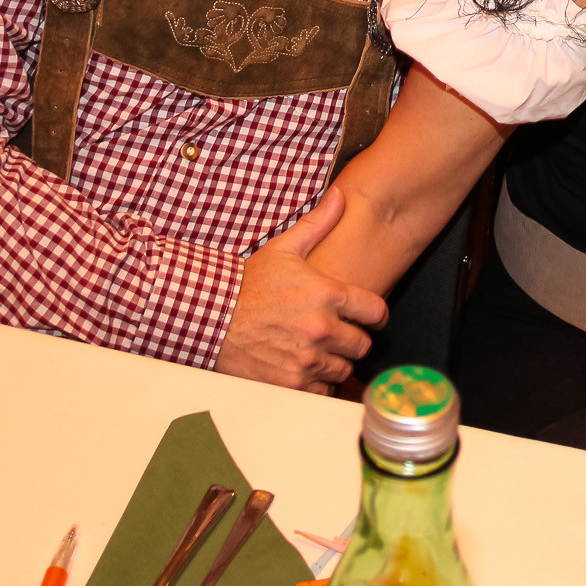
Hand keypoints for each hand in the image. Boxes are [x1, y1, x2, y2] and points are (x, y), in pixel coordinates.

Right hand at [216, 188, 388, 392]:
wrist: (209, 316)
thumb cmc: (248, 283)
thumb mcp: (284, 248)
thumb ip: (318, 223)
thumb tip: (340, 195)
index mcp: (326, 294)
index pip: (376, 311)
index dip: (374, 315)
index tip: (368, 317)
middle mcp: (321, 328)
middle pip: (362, 345)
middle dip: (353, 340)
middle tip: (337, 335)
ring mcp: (306, 359)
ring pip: (343, 370)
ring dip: (334, 362)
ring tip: (316, 351)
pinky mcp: (291, 383)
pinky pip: (321, 390)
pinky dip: (316, 383)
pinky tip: (302, 368)